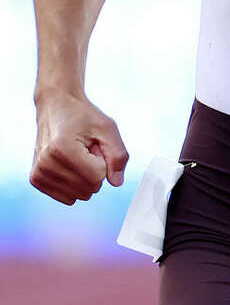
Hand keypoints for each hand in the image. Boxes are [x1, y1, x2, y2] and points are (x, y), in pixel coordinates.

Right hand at [31, 90, 128, 205]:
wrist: (56, 107)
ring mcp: (38, 173)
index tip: (93, 145)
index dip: (104, 161)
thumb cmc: (83, 116)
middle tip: (85, 150)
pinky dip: (75, 184)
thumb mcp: (108, 129)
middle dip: (96, 170)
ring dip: (85, 177)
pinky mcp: (36, 180)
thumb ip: (118, 155)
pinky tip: (69, 166)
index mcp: (61, 149)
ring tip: (76, 156)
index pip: (98, 176)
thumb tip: (116, 183)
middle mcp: (45, 163)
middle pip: (90, 188)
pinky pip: (68, 198)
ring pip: (80, 195)